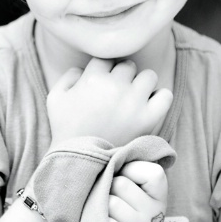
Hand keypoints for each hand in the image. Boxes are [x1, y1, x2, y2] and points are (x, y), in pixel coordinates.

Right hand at [46, 58, 172, 146]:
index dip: (103, 71)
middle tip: (116, 94)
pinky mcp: (148, 118)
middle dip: (122, 77)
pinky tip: (148, 107)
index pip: (106, 59)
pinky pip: (165, 95)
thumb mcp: (55, 98)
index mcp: (92, 78)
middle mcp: (115, 86)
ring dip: (142, 85)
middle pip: (127, 65)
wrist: (81, 162)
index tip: (101, 85)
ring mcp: (133, 101)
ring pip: (149, 76)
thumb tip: (84, 69)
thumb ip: (68, 76)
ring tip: (133, 99)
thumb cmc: (66, 130)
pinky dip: (160, 98)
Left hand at [108, 160, 167, 221]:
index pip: (152, 171)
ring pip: (110, 202)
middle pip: (121, 183)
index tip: (126, 182)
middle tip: (112, 202)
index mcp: (159, 195)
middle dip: (109, 188)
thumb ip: (128, 171)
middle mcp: (155, 212)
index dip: (131, 171)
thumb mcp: (135, 193)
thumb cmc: (123, 215)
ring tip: (106, 216)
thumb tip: (112, 156)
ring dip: (101, 207)